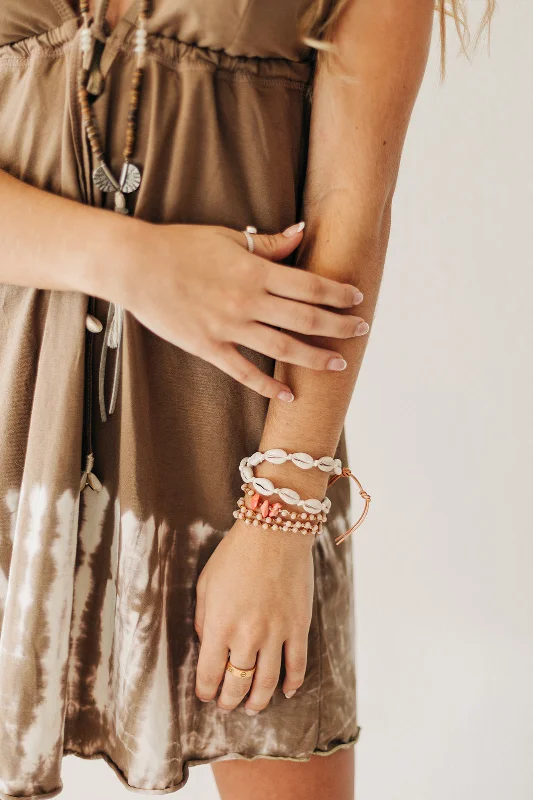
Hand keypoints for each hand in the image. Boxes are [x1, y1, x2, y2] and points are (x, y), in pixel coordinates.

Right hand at [109, 220, 367, 400]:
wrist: (134, 266)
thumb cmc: (180, 245)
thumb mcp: (227, 237)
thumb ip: (269, 243)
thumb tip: (303, 233)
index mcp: (255, 271)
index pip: (309, 285)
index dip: (338, 293)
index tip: (357, 298)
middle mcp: (247, 301)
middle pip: (305, 319)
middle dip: (338, 326)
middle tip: (361, 331)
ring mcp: (228, 327)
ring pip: (282, 348)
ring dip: (314, 358)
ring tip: (339, 364)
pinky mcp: (208, 347)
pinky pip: (244, 371)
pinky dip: (267, 385)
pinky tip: (288, 394)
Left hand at [194, 520, 314, 713]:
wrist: (275, 532)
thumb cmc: (235, 554)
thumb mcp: (205, 583)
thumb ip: (202, 618)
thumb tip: (205, 642)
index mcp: (219, 625)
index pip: (209, 674)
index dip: (205, 691)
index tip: (205, 694)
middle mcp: (247, 636)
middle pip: (237, 684)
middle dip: (229, 700)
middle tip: (227, 704)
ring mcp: (276, 633)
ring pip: (267, 682)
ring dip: (258, 700)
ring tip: (253, 707)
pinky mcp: (298, 626)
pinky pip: (297, 665)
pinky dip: (293, 683)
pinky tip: (287, 691)